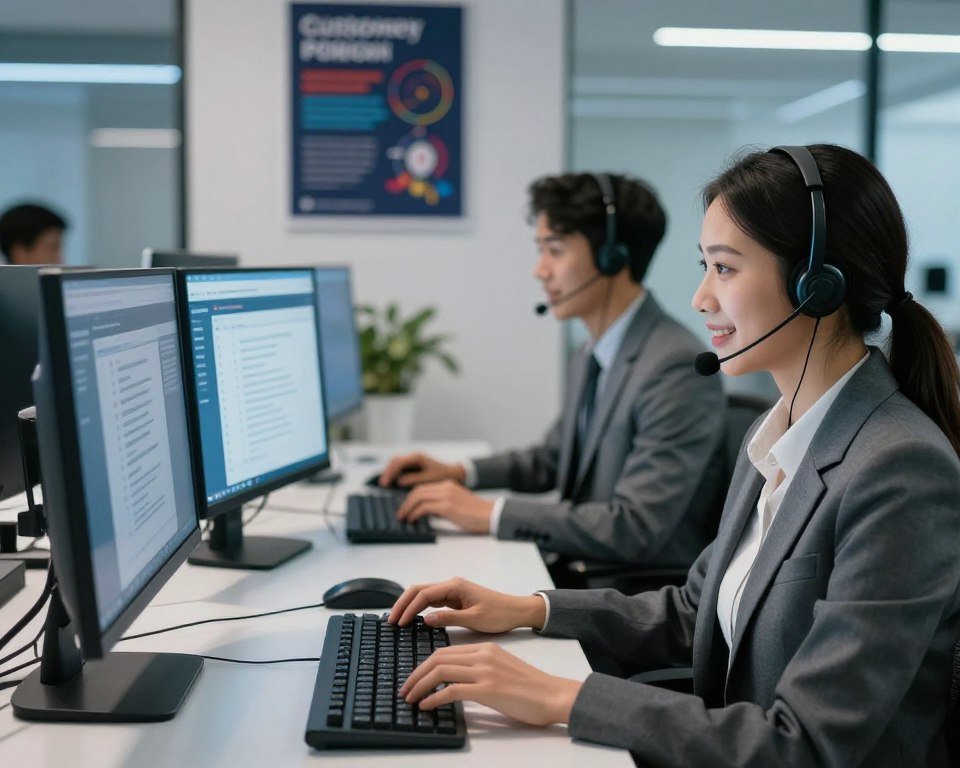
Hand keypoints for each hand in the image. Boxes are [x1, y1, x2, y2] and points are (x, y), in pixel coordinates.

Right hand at [379, 452, 465, 487]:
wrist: (454, 474)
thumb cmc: (443, 476)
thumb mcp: (429, 479)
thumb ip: (414, 479)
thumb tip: (399, 481)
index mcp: (417, 457)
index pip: (398, 462)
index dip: (390, 473)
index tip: (385, 484)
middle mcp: (413, 457)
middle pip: (394, 461)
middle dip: (387, 472)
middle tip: (382, 485)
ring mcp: (412, 461)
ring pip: (396, 464)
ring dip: (390, 474)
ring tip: (385, 486)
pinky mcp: (413, 467)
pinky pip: (400, 469)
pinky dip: (395, 476)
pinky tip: (392, 485)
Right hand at [387, 577, 546, 632]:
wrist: (516, 610)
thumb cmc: (499, 613)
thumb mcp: (475, 618)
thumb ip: (450, 618)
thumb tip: (426, 620)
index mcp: (455, 586)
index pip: (424, 594)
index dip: (409, 608)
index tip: (399, 622)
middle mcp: (451, 585)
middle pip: (419, 590)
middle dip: (403, 603)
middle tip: (391, 620)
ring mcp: (452, 592)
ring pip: (423, 595)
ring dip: (409, 606)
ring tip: (397, 620)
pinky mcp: (454, 599)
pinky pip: (432, 601)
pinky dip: (419, 609)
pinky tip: (413, 619)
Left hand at [396, 481, 492, 533]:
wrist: (490, 514)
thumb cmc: (476, 513)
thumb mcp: (456, 503)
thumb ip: (442, 503)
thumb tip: (426, 512)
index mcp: (448, 485)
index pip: (423, 487)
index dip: (411, 497)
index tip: (405, 507)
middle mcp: (446, 487)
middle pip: (417, 490)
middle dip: (405, 502)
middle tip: (400, 514)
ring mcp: (446, 495)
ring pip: (418, 496)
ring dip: (407, 508)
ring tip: (403, 518)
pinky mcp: (448, 506)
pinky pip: (424, 507)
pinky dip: (415, 513)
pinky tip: (413, 520)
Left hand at [400, 643, 581, 726]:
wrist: (553, 695)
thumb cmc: (530, 687)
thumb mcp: (501, 668)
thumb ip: (480, 668)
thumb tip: (455, 681)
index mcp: (485, 648)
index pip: (445, 651)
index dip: (424, 664)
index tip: (414, 678)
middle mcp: (482, 655)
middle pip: (438, 658)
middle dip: (416, 674)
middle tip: (405, 689)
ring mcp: (485, 671)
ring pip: (441, 671)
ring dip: (420, 685)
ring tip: (410, 698)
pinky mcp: (488, 689)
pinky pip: (451, 690)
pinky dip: (434, 698)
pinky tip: (426, 706)